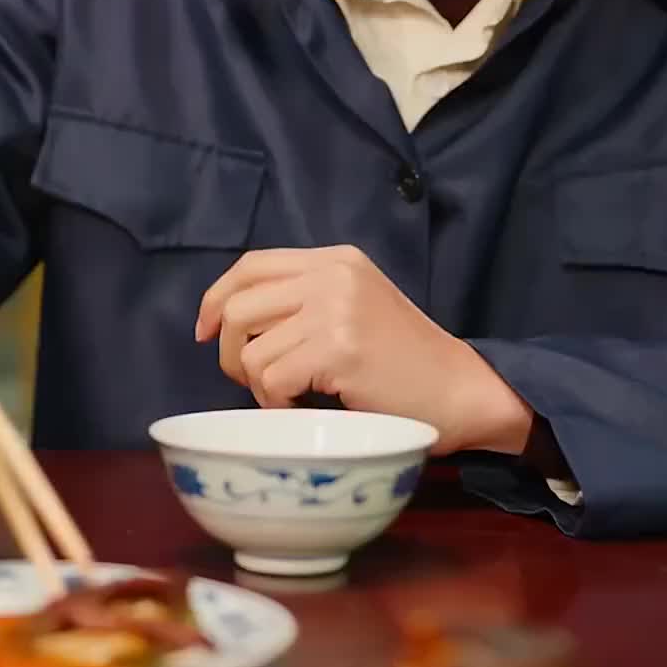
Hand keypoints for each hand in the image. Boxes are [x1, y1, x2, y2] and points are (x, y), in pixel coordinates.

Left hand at [196, 245, 532, 455]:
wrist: (461, 389)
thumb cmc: (405, 362)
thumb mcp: (356, 306)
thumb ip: (307, 299)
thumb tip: (230, 320)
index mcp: (337, 259)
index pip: (251, 264)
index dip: (216, 298)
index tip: (205, 333)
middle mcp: (334, 274)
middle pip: (239, 305)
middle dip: (229, 352)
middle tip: (253, 381)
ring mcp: (337, 308)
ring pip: (249, 349)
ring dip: (259, 386)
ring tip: (293, 397)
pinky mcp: (340, 348)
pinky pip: (271, 379)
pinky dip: (278, 403)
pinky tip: (307, 408)